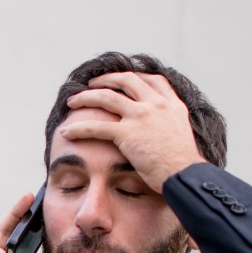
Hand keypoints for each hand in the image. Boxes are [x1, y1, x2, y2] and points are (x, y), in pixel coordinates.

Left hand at [61, 72, 205, 191]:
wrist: (184, 175)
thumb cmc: (183, 166)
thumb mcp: (182, 136)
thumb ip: (170, 126)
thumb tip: (162, 133)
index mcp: (172, 105)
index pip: (153, 80)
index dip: (135, 77)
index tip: (121, 79)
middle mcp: (156, 105)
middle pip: (126, 80)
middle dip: (105, 80)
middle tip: (92, 84)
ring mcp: (141, 116)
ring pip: (106, 97)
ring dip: (86, 97)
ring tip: (72, 102)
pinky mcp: (127, 133)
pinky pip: (96, 127)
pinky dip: (78, 128)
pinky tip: (67, 132)